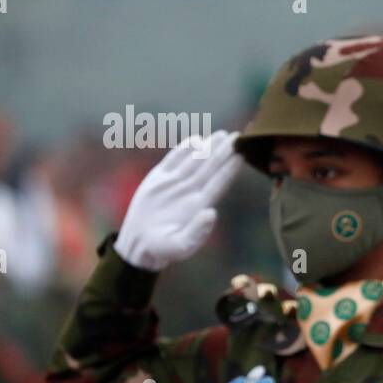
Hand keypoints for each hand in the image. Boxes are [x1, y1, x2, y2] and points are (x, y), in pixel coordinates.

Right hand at [114, 130, 243, 270]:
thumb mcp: (180, 245)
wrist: (140, 243)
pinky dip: (183, 149)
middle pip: (210, 167)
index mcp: (199, 204)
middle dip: (224, 152)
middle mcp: (190, 191)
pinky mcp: (158, 179)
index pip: (219, 182)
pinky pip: (173, 160)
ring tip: (223, 135)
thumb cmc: (163, 248)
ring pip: (195, 160)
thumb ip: (197, 232)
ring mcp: (174, 183)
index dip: (231, 168)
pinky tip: (195, 139)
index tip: (242, 154)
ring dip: (208, 147)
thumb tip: (211, 213)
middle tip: (238, 136)